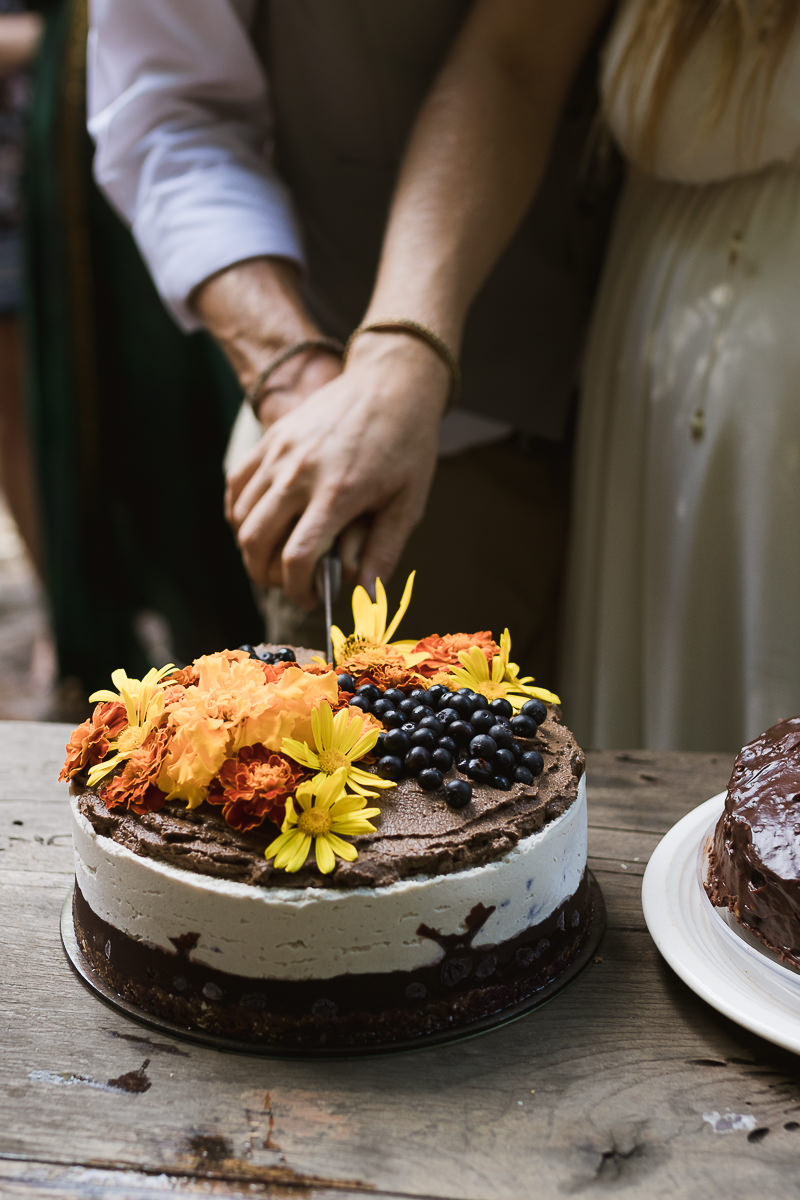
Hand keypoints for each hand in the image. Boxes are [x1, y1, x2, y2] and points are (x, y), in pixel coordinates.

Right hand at [225, 333, 449, 606]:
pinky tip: (258, 525)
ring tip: (274, 559)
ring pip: (241, 516)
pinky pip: (237, 483)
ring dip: (251, 547)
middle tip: (287, 583)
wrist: (392, 381)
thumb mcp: (407, 502)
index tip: (310, 599)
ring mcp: (280, 452)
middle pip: (256, 541)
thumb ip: (384, 551)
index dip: (296, 589)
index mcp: (337, 493)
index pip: (296, 557)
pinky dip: (239, 512)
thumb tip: (366, 596)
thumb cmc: (407, 443)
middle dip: (266, 575)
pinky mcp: (272, 437)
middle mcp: (300, 473)